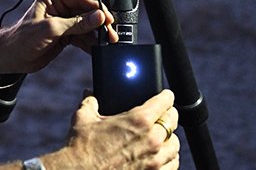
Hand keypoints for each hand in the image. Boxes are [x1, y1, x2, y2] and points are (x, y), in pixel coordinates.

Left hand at [0, 0, 115, 73]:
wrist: (12, 56)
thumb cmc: (22, 37)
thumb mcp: (51, 28)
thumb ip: (76, 23)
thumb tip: (98, 17)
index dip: (96, 8)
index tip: (107, 18)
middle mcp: (59, 7)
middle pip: (87, 12)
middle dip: (100, 23)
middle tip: (110, 33)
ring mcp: (63, 21)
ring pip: (87, 26)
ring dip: (97, 34)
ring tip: (108, 42)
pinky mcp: (65, 35)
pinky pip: (83, 37)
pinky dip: (90, 43)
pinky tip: (98, 48)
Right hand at [44, 90, 179, 169]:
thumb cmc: (82, 147)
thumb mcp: (83, 118)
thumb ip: (90, 103)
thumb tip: (90, 94)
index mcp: (138, 120)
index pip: (164, 102)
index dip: (166, 96)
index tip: (166, 95)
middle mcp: (152, 139)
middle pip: (173, 122)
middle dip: (168, 115)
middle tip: (163, 114)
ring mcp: (155, 160)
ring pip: (175, 145)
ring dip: (169, 139)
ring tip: (162, 136)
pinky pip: (173, 164)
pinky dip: (169, 158)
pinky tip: (161, 156)